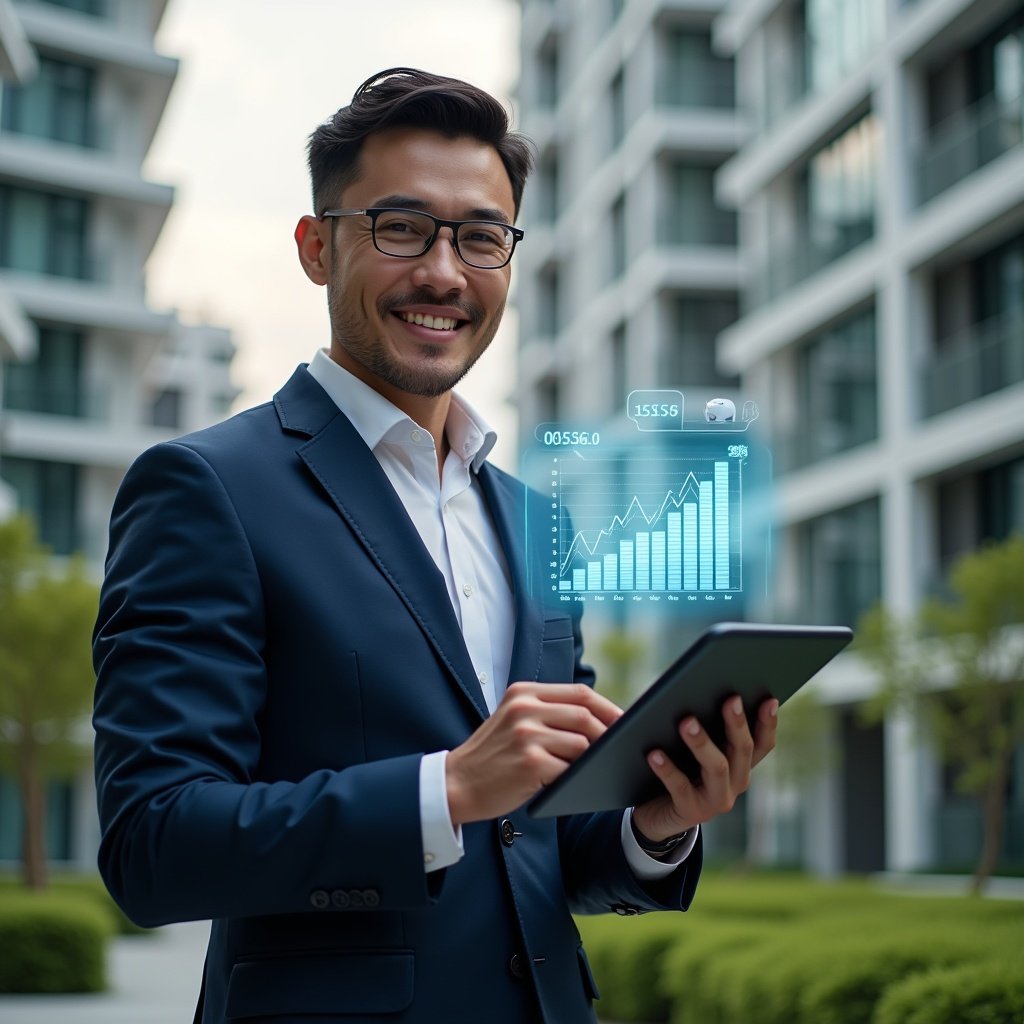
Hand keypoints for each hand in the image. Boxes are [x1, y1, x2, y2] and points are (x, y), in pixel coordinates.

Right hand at [446, 682, 622, 825]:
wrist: (456, 783)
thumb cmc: (492, 756)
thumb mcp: (513, 720)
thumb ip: (546, 713)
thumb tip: (597, 720)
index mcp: (523, 693)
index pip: (578, 692)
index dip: (607, 706)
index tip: (623, 721)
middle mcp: (524, 708)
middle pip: (585, 715)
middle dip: (608, 733)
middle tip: (620, 748)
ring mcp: (526, 734)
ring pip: (581, 743)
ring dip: (592, 758)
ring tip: (595, 768)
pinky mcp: (529, 762)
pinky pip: (568, 769)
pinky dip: (576, 777)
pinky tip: (574, 783)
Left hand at [631, 696, 778, 842]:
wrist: (658, 813)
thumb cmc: (678, 767)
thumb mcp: (693, 746)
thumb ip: (699, 722)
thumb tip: (685, 690)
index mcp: (740, 764)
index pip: (762, 744)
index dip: (768, 723)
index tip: (769, 700)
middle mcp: (735, 783)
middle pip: (742, 750)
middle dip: (737, 723)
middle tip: (730, 699)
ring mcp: (716, 800)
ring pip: (717, 767)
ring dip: (702, 742)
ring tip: (686, 722)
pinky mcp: (691, 811)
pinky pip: (680, 787)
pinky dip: (667, 769)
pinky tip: (654, 753)